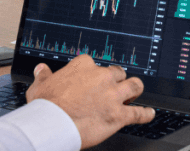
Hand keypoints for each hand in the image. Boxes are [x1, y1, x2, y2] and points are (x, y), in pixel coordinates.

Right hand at [26, 55, 153, 148]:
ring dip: (136, 89)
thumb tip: (41, 70)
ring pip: (134, 86)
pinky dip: (146, 114)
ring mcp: (112, 95)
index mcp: (83, 66)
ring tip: (135, 92)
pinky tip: (150, 113)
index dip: (92, 74)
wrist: (52, 124)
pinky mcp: (119, 115)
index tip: (90, 81)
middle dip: (117, 80)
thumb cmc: (46, 106)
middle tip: (113, 87)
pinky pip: (139, 113)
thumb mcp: (39, 86)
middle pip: (117, 73)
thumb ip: (43, 76)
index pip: (93, 64)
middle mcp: (101, 77)